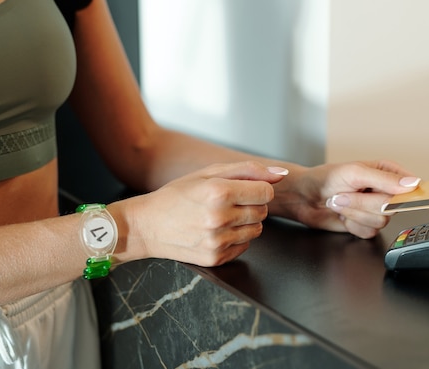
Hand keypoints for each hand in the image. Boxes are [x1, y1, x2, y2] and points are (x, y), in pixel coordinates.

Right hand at [121, 161, 287, 265]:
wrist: (147, 226)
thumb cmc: (177, 195)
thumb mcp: (209, 173)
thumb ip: (248, 170)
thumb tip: (281, 174)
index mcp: (219, 192)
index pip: (266, 192)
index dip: (258, 189)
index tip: (243, 189)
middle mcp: (219, 218)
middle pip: (263, 211)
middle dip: (251, 204)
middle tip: (227, 202)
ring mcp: (218, 241)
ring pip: (257, 230)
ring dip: (245, 222)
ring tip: (221, 216)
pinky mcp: (216, 258)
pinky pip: (244, 246)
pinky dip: (236, 238)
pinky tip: (215, 231)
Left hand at [277, 160, 419, 238]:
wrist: (304, 197)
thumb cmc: (325, 178)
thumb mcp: (354, 172)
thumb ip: (384, 179)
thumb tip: (412, 184)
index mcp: (387, 172)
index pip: (410, 185)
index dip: (406, 193)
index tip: (393, 195)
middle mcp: (385, 191)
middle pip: (393, 207)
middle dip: (364, 203)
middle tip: (345, 194)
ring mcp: (376, 209)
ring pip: (381, 221)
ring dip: (355, 213)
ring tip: (340, 202)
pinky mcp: (366, 225)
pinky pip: (369, 232)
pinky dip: (353, 225)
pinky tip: (343, 215)